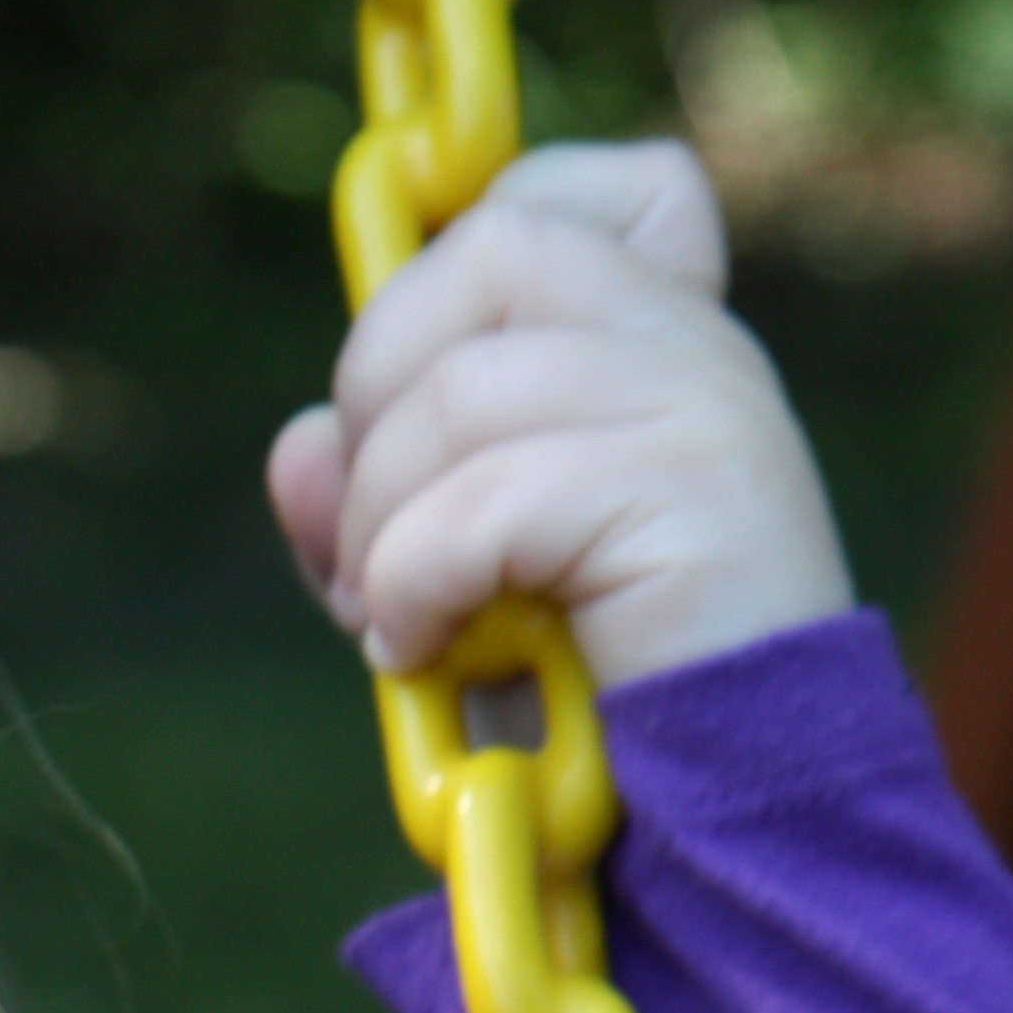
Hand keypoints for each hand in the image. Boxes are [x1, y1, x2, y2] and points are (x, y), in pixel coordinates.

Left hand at [268, 139, 851, 689]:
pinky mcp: (698, 499)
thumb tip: (298, 443)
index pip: (600, 187)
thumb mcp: (449, 582)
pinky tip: (427, 649)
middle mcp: (703, 351)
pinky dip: (416, 584)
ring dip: (381, 524)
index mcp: (662, 345)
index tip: (415, 385)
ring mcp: (711, 413)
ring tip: (398, 623)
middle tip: (370, 541)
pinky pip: (489, 498)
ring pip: (465, 388)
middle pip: (492, 253)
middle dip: (377, 395)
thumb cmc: (584, 703)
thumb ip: (370, 502)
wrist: (714, 826)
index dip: (474, 245)